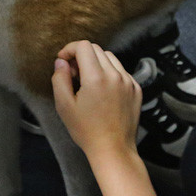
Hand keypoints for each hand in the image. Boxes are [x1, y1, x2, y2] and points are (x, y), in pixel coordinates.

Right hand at [52, 40, 141, 161]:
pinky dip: (109, 73)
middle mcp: (115, 75)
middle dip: (81, 56)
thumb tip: (61, 62)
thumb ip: (59, 79)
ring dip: (96, 63)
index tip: (63, 61)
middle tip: (72, 74)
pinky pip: (121, 71)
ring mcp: (129, 81)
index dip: (70, 49)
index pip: (84, 46)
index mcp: (96, 77)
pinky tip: (102, 90)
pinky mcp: (136, 89)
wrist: (113, 149)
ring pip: (110, 58)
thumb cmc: (87, 130)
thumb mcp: (64, 106)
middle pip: (96, 49)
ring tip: (87, 82)